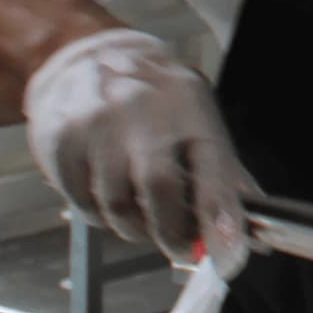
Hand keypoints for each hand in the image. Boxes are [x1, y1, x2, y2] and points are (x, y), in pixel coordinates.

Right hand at [19, 28, 247, 267]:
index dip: (222, 219)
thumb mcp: (197, 116)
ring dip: (134, 227)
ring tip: (141, 216)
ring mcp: (97, 124)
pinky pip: (83, 202)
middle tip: (180, 247)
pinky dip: (99, 214)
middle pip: (160, 190)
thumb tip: (251, 232)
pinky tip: (107, 196)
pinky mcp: (62, 140)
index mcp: (188, 105)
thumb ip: (224, 172)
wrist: (85, 57)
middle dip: (172, 232)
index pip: (213, 169)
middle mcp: (141, 110)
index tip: (229, 255)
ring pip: (117, 206)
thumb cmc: (154, 98)